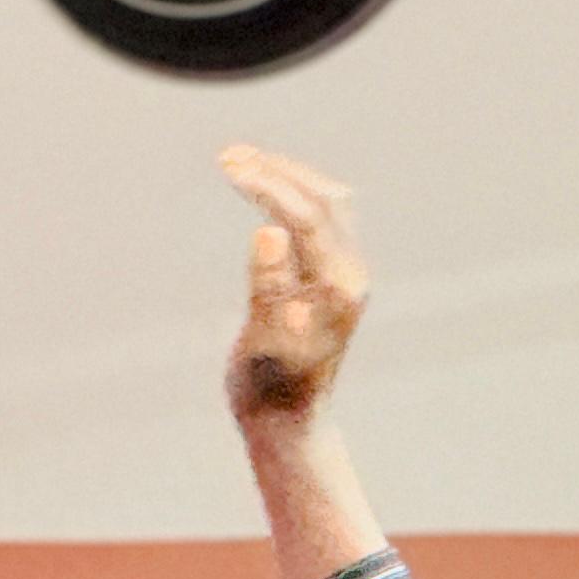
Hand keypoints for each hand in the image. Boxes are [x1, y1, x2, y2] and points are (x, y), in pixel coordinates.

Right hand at [219, 144, 367, 420]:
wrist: (287, 422)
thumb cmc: (270, 388)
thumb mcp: (263, 340)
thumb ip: (268, 285)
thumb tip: (269, 232)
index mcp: (339, 288)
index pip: (309, 217)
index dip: (270, 186)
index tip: (230, 166)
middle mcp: (350, 274)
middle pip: (324, 200)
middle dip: (277, 172)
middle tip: (228, 156)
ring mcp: (342, 274)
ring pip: (325, 205)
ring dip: (286, 178)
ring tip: (239, 161)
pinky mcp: (329, 278)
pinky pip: (317, 220)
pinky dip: (290, 196)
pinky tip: (260, 190)